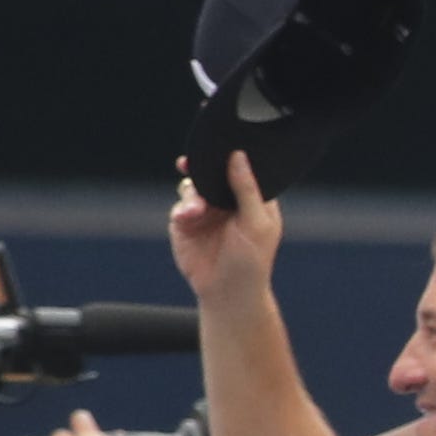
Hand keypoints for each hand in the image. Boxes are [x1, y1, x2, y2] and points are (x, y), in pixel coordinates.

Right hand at [169, 151, 282, 300]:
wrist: (226, 293)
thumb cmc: (251, 262)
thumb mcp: (256, 225)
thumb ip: (247, 190)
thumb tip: (238, 156)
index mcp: (254, 199)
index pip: (243, 169)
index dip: (233, 155)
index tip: (222, 142)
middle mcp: (229, 201)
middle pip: (213, 172)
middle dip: (202, 166)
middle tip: (190, 162)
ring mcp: (206, 210)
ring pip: (193, 186)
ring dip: (192, 193)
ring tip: (196, 211)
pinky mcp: (186, 221)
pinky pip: (180, 205)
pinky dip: (182, 208)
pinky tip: (187, 217)